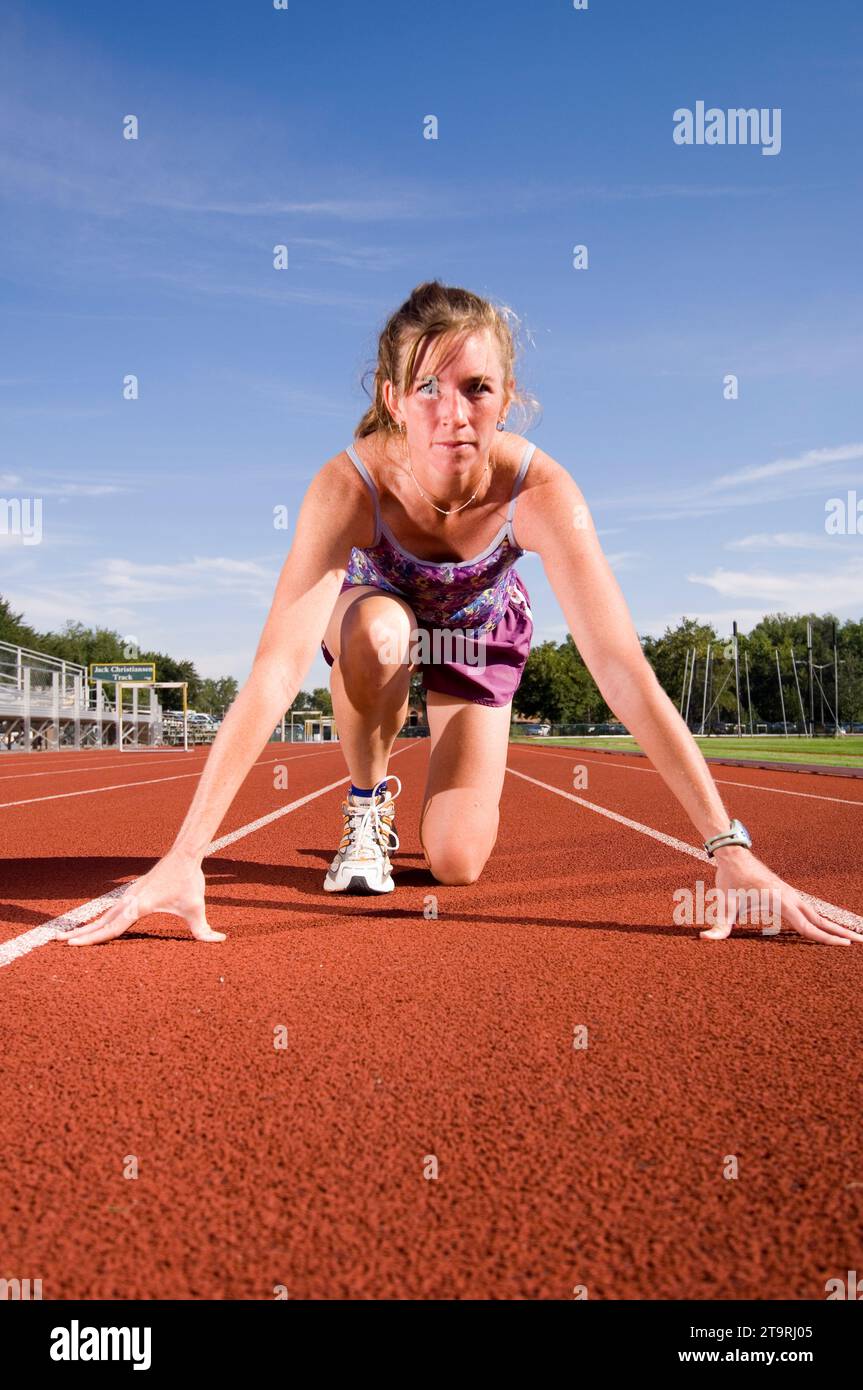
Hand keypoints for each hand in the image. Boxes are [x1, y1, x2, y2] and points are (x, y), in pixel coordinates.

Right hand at [63, 852, 225, 945]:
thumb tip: (219, 941)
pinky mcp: (133, 893)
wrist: (184, 854)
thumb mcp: (196, 908)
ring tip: (69, 936)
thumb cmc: (189, 881)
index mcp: (138, 906)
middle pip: (101, 922)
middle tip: (58, 942)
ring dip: (88, 927)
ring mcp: (129, 896)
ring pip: (104, 915)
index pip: (112, 927)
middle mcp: (129, 900)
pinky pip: (112, 910)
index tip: (74, 945)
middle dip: (81, 934)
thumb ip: (204, 930)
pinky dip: (101, 919)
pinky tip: (95, 925)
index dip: (93, 938)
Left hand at [702, 848, 861, 945]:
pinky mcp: (787, 894)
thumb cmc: (730, 880)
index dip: (826, 938)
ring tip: (851, 938)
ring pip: (817, 915)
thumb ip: (718, 924)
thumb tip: (704, 939)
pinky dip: (821, 920)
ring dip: (833, 926)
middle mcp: (791, 898)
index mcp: (780, 901)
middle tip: (860, 943)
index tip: (844, 946)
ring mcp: (791, 895)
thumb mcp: (724, 903)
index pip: (808, 925)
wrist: (734, 856)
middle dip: (840, 933)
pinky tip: (827, 927)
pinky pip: (808, 911)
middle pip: (820, 920)